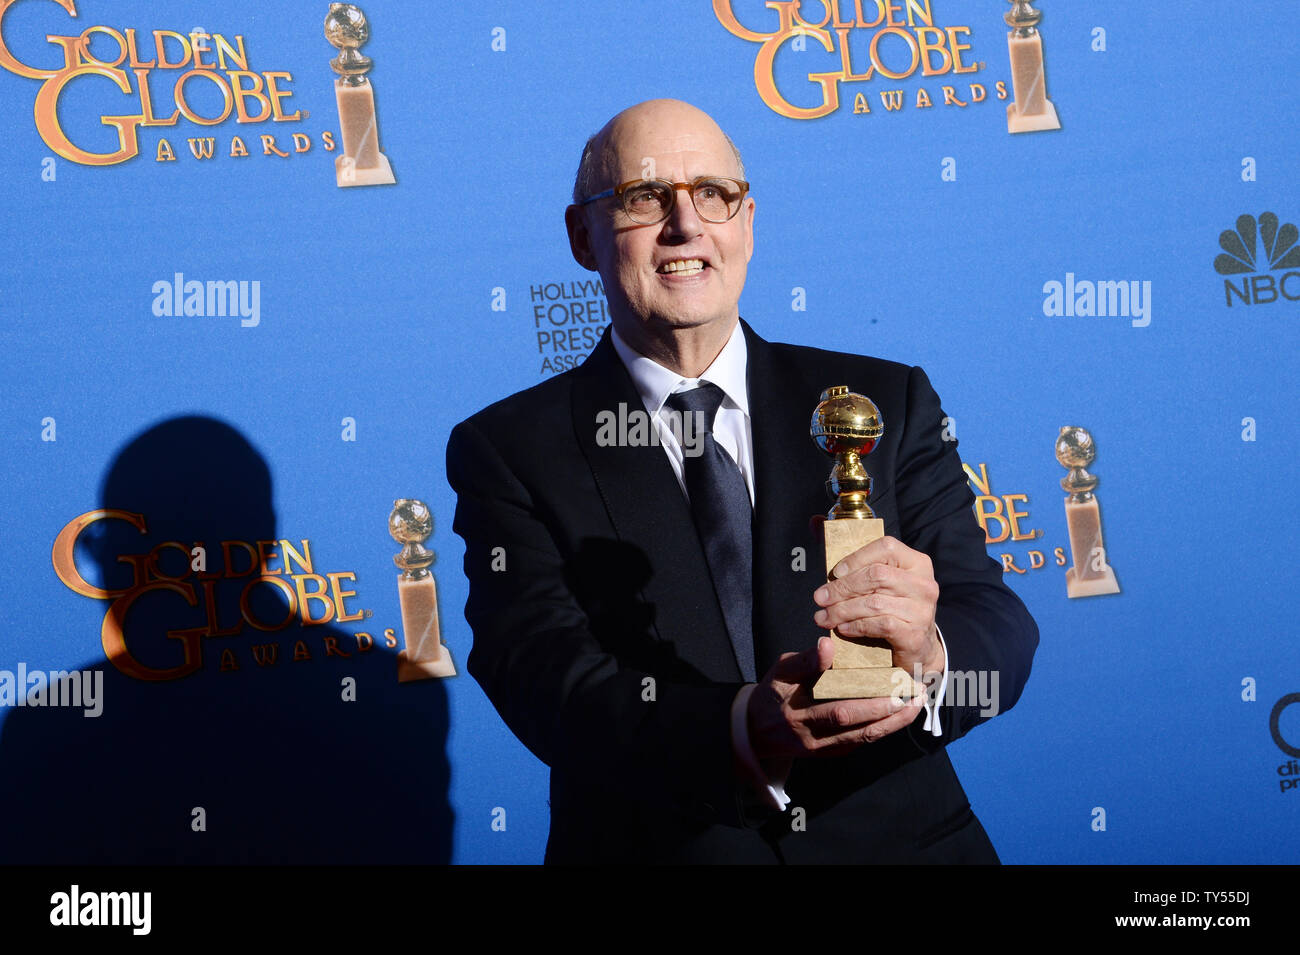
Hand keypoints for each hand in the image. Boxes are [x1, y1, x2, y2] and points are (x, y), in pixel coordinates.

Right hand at [746, 637, 923, 759]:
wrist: (758, 732)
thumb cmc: (774, 694)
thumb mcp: (781, 671)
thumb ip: (805, 660)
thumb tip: (828, 644)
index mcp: (793, 703)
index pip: (819, 686)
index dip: (846, 677)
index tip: (877, 666)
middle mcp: (805, 728)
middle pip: (846, 716)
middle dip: (882, 704)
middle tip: (910, 690)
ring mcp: (818, 745)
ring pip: (860, 734)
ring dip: (891, 721)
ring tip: (915, 704)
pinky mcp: (828, 753)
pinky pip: (859, 741)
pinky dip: (882, 729)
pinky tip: (901, 716)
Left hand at [812, 535, 943, 679]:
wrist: (917, 646)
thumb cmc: (891, 606)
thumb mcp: (877, 579)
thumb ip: (848, 552)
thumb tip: (814, 520)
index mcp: (916, 562)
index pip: (887, 547)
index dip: (857, 557)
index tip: (835, 572)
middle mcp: (924, 583)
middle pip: (876, 576)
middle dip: (841, 588)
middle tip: (819, 599)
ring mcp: (922, 609)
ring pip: (874, 603)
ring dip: (842, 610)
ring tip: (824, 617)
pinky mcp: (915, 633)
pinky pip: (880, 625)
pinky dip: (856, 626)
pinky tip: (843, 628)